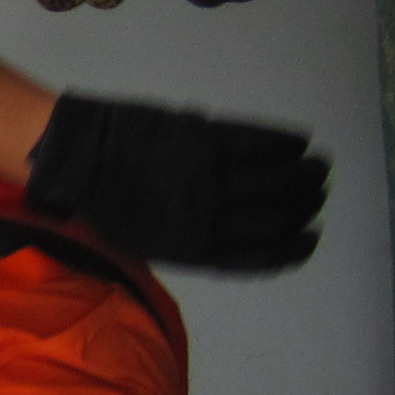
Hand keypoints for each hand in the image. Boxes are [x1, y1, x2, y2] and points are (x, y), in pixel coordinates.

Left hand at [23, 93, 327, 270]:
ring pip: (275, 179)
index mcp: (194, 249)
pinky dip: (284, 142)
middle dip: (303, 208)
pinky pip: (256, 141)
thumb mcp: (147, 239)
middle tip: (318, 195)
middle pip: (276, 217)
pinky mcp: (203, 138)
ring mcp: (209, 175)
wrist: (74, 161)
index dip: (292, 249)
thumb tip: (231, 235)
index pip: (261, 255)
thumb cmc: (103, 203)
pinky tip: (300, 141)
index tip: (311, 239)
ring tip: (320, 169)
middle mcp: (209, 216)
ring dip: (306, 174)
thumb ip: (191, 240)